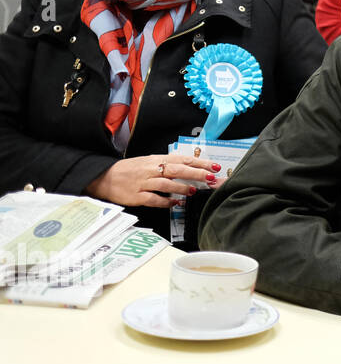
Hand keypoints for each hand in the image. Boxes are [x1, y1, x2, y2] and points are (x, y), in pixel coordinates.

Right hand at [85, 153, 222, 207]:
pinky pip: (154, 199)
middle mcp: (151, 170)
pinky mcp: (136, 196)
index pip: (182, 160)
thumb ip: (167, 165)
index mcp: (156, 160)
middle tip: (211, 178)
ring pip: (167, 184)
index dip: (200, 163)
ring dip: (182, 188)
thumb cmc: (130, 170)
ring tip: (194, 192)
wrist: (104, 177)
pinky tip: (175, 204)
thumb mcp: (149, 162)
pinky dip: (166, 202)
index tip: (214, 166)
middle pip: (178, 170)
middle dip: (197, 174)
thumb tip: (190, 167)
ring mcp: (143, 183)